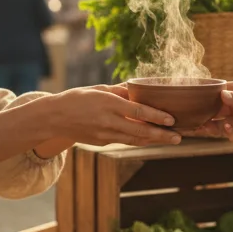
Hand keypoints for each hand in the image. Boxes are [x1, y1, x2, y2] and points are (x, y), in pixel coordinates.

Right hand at [49, 85, 180, 147]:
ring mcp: (105, 134)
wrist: (54, 118)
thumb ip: (120, 91)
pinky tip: (151, 139)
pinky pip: (124, 141)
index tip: (171, 119)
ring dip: (154, 140)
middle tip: (178, 137)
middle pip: (140, 131)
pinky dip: (139, 141)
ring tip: (170, 140)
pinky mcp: (102, 142)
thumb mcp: (99, 89)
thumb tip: (140, 89)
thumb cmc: (77, 98)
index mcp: (108, 104)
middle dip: (161, 135)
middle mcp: (108, 121)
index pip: (138, 111)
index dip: (156, 116)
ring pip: (135, 140)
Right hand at [191, 81, 232, 155]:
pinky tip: (227, 128)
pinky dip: (226, 131)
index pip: (220, 91)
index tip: (194, 94)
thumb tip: (222, 95)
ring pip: (218, 123)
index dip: (207, 93)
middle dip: (203, 111)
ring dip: (209, 124)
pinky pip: (230, 134)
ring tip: (200, 125)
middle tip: (191, 114)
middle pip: (215, 109)